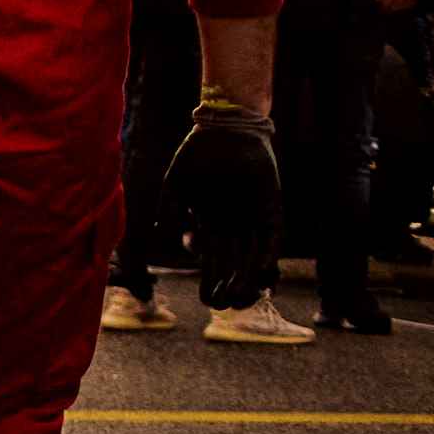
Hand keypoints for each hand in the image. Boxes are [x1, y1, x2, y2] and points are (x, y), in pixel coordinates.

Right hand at [166, 97, 279, 305]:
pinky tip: (263, 270)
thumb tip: (161, 236)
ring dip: (250, 277)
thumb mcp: (175, 184)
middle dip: (230, 286)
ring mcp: (252, 218)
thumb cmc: (197, 154)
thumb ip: (169, 211)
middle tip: (224, 305)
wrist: (224, 128)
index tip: (207, 300)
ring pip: (253, 255)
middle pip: (233, 264)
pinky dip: (268, 253)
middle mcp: (232, 226)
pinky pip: (272, 236)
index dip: (211, 281)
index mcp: (209, 225)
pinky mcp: (270, 207)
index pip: (211, 262)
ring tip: (243, 296)